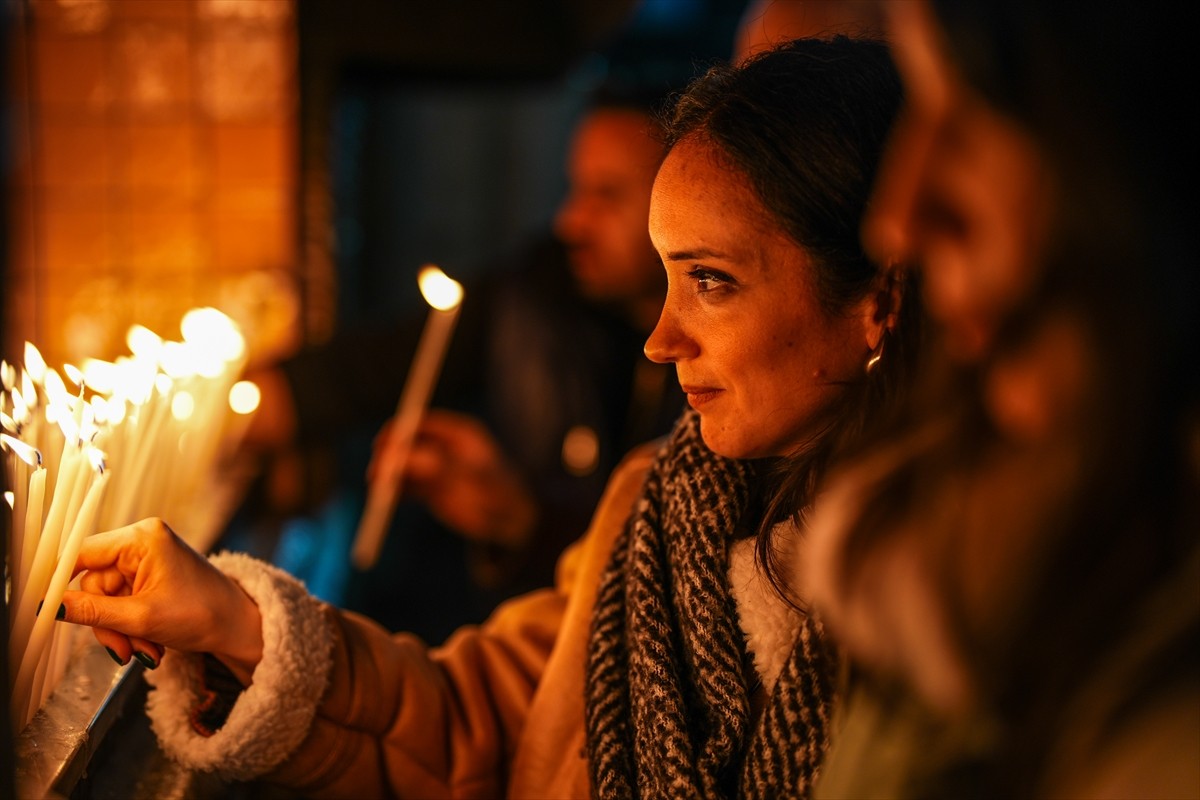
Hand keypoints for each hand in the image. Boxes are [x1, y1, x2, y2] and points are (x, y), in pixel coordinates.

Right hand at [63, 518, 263, 684]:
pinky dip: (132, 627)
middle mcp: (142, 542)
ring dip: (121, 631)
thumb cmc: (202, 614)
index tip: (47, 609)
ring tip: (145, 651)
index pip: (81, 554)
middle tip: (124, 650)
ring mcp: (148, 560)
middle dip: (107, 623)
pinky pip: (124, 603)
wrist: (239, 627)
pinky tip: (150, 644)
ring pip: (107, 600)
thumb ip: (91, 611)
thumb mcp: (140, 617)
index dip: (60, 582)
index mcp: (141, 538)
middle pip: (94, 584)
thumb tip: (50, 606)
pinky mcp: (152, 577)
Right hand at [368, 409, 538, 548]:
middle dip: (390, 456)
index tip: (384, 443)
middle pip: (408, 444)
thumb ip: (436, 465)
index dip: (400, 431)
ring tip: (378, 489)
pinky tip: (386, 501)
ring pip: (403, 466)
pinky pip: (405, 486)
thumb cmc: (499, 494)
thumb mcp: (470, 478)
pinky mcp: (430, 490)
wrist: (512, 523)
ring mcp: (437, 468)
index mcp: (460, 434)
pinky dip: (393, 492)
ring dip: (388, 475)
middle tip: (377, 471)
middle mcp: (445, 448)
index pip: (422, 423)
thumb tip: (401, 455)